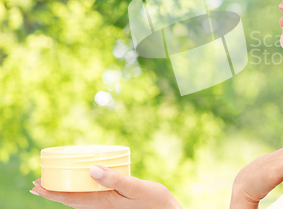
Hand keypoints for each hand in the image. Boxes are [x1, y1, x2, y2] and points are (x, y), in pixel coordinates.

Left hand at [30, 165, 181, 208]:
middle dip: (53, 193)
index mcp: (104, 202)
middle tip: (37, 184)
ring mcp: (108, 207)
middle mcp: (102, 207)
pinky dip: (79, 194)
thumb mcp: (135, 187)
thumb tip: (91, 170)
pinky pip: (90, 200)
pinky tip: (82, 186)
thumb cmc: (154, 201)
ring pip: (79, 201)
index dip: (52, 193)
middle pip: (71, 200)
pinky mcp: (114, 205)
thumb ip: (114, 180)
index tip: (35, 185)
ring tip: (54, 185)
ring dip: (64, 193)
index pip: (71, 198)